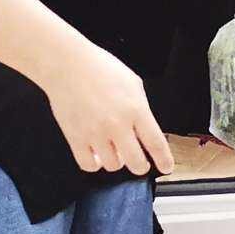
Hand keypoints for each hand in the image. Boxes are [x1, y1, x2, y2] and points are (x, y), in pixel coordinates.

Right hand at [42, 40, 172, 177]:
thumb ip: (141, 109)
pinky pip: (88, 164)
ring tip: (115, 150)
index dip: (164, 160)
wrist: (68, 65)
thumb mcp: (133, 84)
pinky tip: (97, 154)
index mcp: (135, 110)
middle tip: (140, 163)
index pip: (155, 143)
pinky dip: (95, 164)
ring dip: (117, 161)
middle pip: (135, 162)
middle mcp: (116, 125)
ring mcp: (95, 133)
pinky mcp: (75, 138)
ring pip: (112, 165)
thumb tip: (144, 130)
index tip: (166, 167)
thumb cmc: (100, 69)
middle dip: (141, 166)